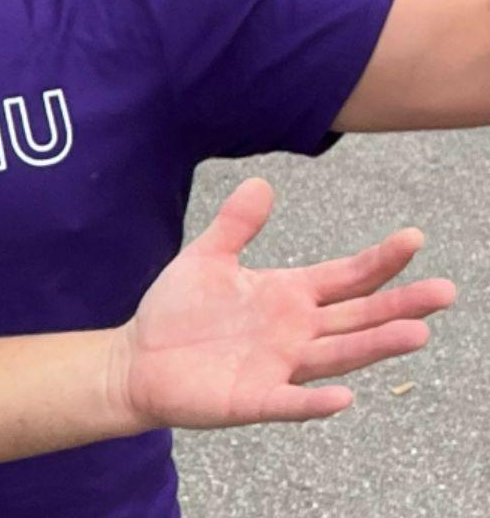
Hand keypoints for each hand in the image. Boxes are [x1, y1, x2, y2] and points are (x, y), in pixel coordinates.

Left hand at [113, 178, 453, 430]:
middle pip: (357, 316)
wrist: (139, 359)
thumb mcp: (207, 259)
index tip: (414, 239)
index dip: (379, 261)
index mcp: (289, 296)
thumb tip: (262, 183)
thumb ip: (236, 225)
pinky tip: (342, 397)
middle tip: (444, 291)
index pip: (346, 277)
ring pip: (336, 355)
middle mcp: (295, 333)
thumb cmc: (178, 312)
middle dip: (400, 305)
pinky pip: (289, 402)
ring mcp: (279, 368)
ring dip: (374, 346)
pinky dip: (314, 402)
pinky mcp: (254, 399)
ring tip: (416, 334)